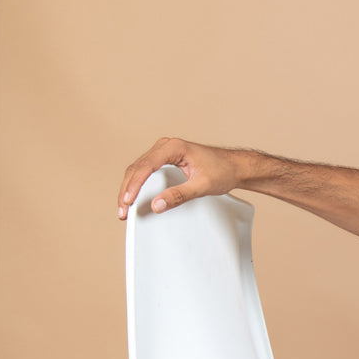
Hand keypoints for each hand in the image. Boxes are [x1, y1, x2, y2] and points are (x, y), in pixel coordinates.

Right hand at [118, 137, 244, 218]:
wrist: (235, 166)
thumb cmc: (222, 171)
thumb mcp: (201, 186)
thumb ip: (179, 195)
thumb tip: (157, 205)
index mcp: (174, 147)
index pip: (146, 166)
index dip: (134, 185)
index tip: (127, 201)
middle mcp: (166, 146)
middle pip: (137, 168)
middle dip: (127, 190)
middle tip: (123, 212)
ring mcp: (164, 151)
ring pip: (138, 169)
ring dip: (129, 188)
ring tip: (124, 208)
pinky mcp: (165, 159)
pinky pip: (145, 171)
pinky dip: (137, 184)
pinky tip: (133, 197)